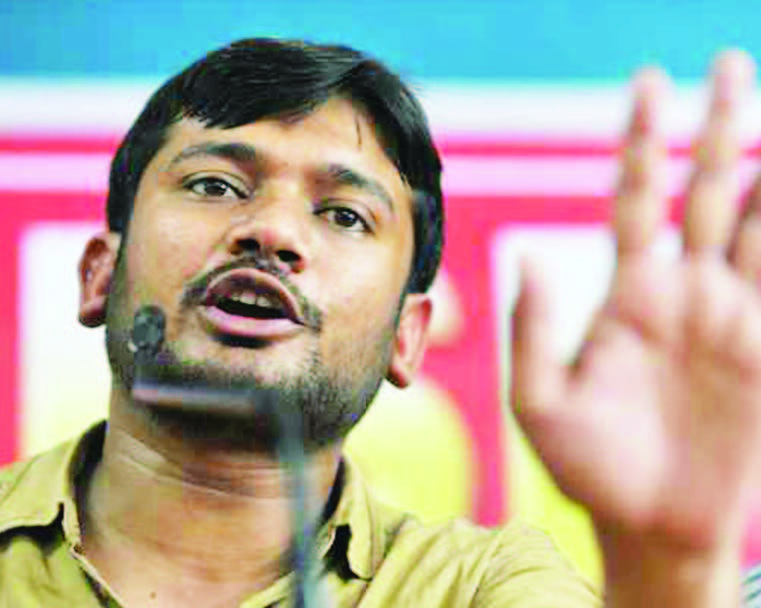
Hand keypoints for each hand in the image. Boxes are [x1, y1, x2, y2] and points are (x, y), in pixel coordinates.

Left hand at [511, 50, 760, 557]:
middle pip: (706, 189)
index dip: (642, 140)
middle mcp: (683, 291)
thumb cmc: (587, 467)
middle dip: (717, 126)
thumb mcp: (540, 398)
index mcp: (628, 294)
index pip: (637, 197)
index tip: (647, 82)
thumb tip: (528, 257)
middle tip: (726, 63)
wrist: (645, 523)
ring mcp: (730, 315)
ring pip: (758, 219)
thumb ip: (533, 327)